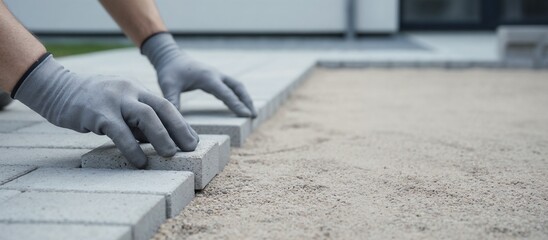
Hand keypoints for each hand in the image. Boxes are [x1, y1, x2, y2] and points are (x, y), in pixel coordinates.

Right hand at [13, 54, 198, 167]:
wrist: (57, 89)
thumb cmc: (92, 103)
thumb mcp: (119, 106)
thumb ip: (137, 121)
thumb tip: (159, 141)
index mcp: (136, 89)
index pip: (165, 105)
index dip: (181, 123)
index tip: (193, 140)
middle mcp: (129, 91)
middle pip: (161, 108)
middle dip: (179, 128)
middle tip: (190, 148)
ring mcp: (114, 100)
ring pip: (145, 116)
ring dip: (161, 136)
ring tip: (171, 154)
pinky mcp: (97, 113)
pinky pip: (119, 132)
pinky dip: (132, 148)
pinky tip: (140, 162)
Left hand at [141, 33, 256, 117]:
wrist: (169, 56)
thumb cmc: (169, 71)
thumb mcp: (168, 86)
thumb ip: (173, 101)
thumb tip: (175, 120)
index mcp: (208, 77)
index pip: (226, 93)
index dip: (237, 105)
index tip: (247, 115)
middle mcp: (216, 75)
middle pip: (238, 88)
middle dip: (247, 101)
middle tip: (253, 116)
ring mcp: (217, 75)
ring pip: (237, 86)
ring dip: (245, 98)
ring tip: (251, 112)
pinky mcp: (215, 77)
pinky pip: (231, 86)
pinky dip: (238, 95)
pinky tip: (239, 105)